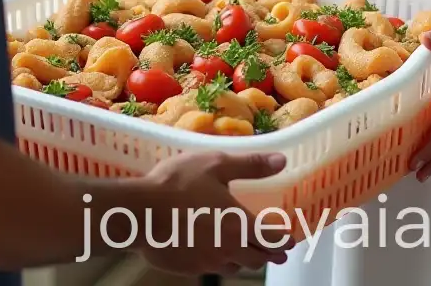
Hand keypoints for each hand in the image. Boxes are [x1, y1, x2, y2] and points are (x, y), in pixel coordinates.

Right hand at [138, 151, 295, 275]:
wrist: (139, 212)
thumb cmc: (178, 183)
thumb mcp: (216, 164)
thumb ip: (250, 165)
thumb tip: (281, 161)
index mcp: (238, 224)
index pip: (271, 238)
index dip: (283, 240)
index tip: (291, 240)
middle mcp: (228, 249)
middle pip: (256, 258)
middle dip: (268, 254)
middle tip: (276, 251)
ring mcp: (208, 262)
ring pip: (235, 267)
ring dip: (246, 260)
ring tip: (247, 252)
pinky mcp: (189, 269)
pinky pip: (212, 269)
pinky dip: (220, 262)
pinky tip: (214, 252)